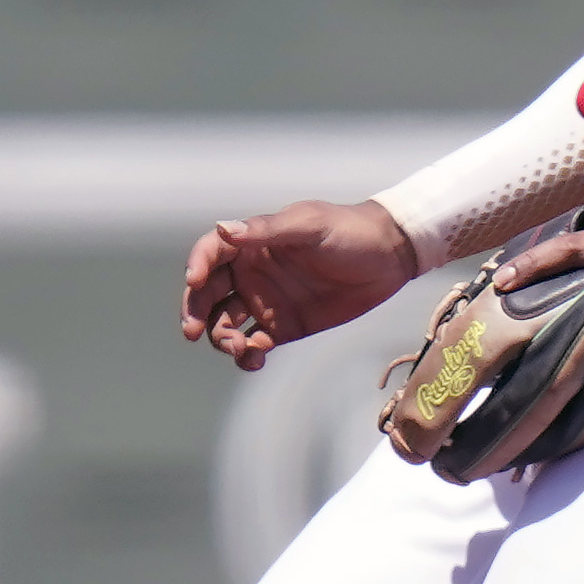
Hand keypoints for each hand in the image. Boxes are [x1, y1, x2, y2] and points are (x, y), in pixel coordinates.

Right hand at [178, 200, 422, 370]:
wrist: (390, 257)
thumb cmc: (348, 231)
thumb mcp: (309, 225)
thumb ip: (267, 230)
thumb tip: (225, 229)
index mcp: (250, 245)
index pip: (210, 254)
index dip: (196, 266)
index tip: (194, 281)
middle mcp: (250, 274)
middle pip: (207, 295)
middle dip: (195, 313)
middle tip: (193, 332)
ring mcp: (265, 302)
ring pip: (225, 324)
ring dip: (222, 339)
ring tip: (240, 348)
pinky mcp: (284, 327)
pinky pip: (255, 345)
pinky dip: (248, 355)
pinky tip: (255, 358)